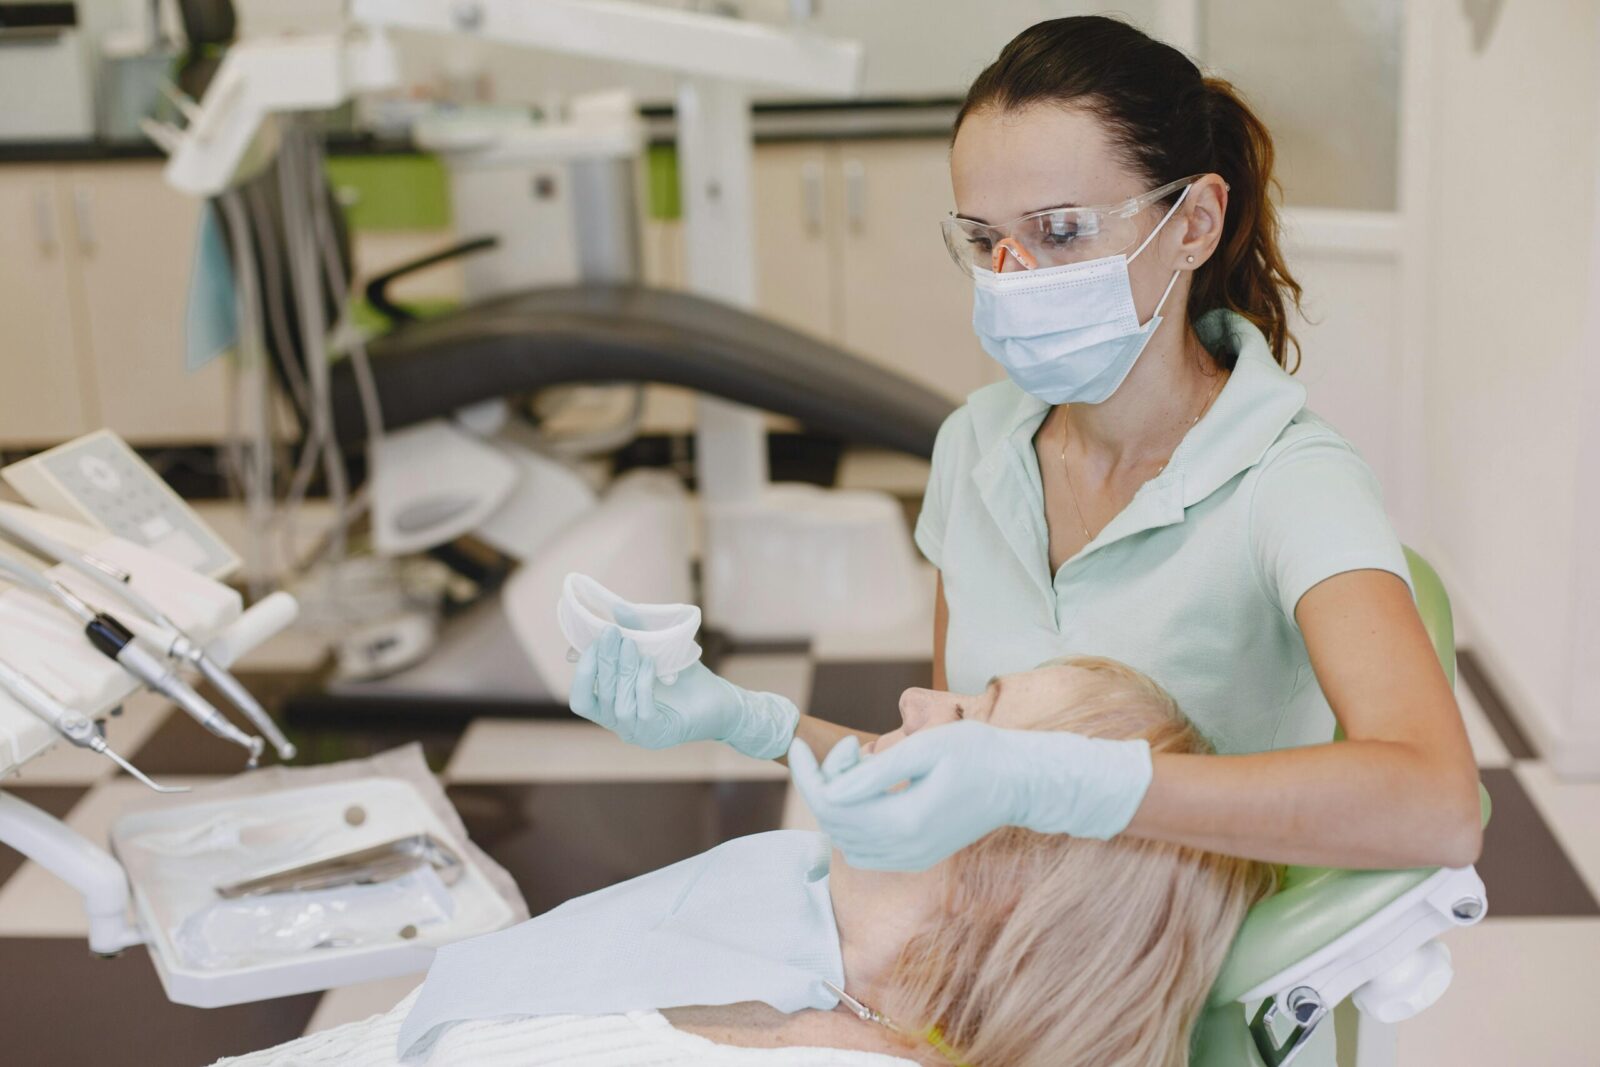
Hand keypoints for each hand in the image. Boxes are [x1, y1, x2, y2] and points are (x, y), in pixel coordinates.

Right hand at [568, 626, 798, 758]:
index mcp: (613, 707)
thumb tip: (617, 608)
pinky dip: (643, 685)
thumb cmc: (687, 679)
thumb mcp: (658, 651)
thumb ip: (637, 633)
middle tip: (610, 632)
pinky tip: (649, 663)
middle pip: (597, 696)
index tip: (589, 641)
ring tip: (629, 644)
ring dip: (622, 671)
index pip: (581, 698)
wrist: (721, 701)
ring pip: (618, 703)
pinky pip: (642, 711)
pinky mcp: (658, 734)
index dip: (581, 671)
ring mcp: (637, 733)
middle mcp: (620, 724)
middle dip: (602, 661)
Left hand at [788, 721, 1151, 870]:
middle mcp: (904, 850)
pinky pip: (866, 846)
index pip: (832, 807)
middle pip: (835, 824)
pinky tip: (876, 786)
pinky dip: (857, 817)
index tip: (798, 745)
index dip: (808, 776)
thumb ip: (877, 773)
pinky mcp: (917, 856)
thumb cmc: (980, 754)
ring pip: (846, 838)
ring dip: (842, 800)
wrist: (1022, 782)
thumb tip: (834, 789)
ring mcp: (911, 858)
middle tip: (853, 746)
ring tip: (867, 762)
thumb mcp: (926, 749)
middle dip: (828, 781)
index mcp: (905, 822)